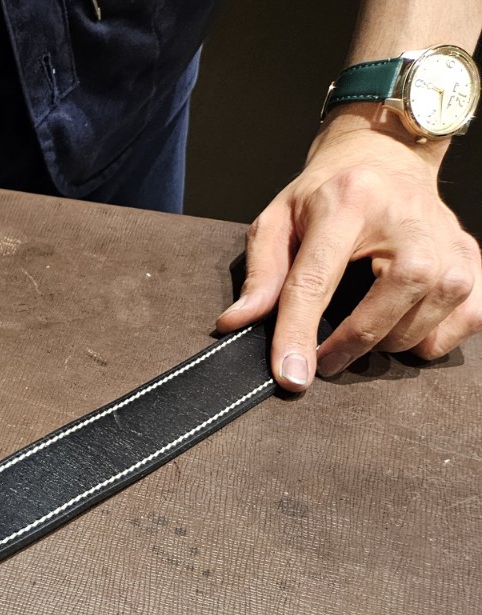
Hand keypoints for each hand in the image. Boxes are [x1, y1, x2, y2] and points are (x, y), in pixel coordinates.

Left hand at [216, 110, 481, 388]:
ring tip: (362, 336)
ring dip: (391, 341)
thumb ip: (260, 274)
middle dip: (354, 342)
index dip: (299, 333)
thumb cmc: (326, 193)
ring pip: (432, 311)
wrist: (385, 155)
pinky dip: (435, 337)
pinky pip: (468, 316)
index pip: (317, 280)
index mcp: (350, 202)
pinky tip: (405, 330)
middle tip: (325, 360)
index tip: (290, 376)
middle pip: (391, 299)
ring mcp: (448, 237)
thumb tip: (237, 324)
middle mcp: (409, 218)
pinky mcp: (470, 255)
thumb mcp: (277, 220)